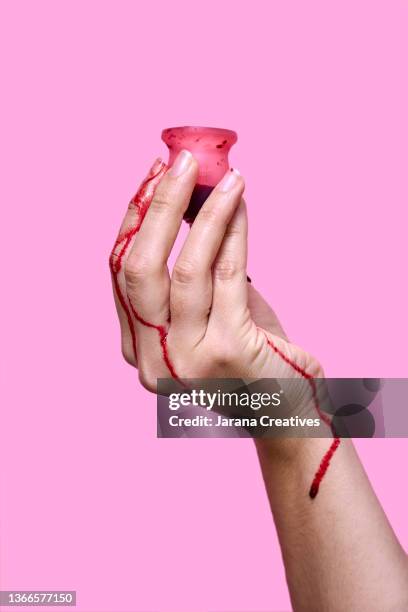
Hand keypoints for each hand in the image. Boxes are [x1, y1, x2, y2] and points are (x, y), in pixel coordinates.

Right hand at [109, 150, 322, 406]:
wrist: (286, 411)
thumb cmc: (249, 355)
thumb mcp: (210, 308)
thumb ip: (195, 267)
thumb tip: (192, 197)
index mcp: (139, 347)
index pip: (121, 272)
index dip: (135, 218)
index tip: (152, 175)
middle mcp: (154, 357)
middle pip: (138, 269)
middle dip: (158, 207)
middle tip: (180, 161)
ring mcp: (188, 359)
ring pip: (184, 270)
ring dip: (204, 213)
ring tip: (225, 176)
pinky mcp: (229, 352)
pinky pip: (228, 276)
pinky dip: (233, 233)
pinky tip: (240, 203)